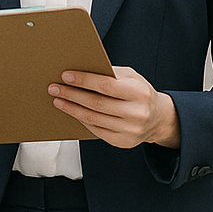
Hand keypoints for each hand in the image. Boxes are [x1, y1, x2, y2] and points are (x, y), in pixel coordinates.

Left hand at [49, 66, 180, 149]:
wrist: (158, 118)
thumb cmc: (140, 93)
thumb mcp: (132, 77)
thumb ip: (110, 73)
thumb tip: (82, 69)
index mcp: (139, 92)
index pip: (106, 85)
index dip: (84, 80)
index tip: (65, 76)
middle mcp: (136, 113)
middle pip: (96, 103)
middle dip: (71, 94)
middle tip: (54, 88)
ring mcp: (130, 130)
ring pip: (93, 118)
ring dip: (71, 108)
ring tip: (58, 100)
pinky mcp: (123, 142)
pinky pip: (96, 130)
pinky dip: (81, 120)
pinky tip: (72, 111)